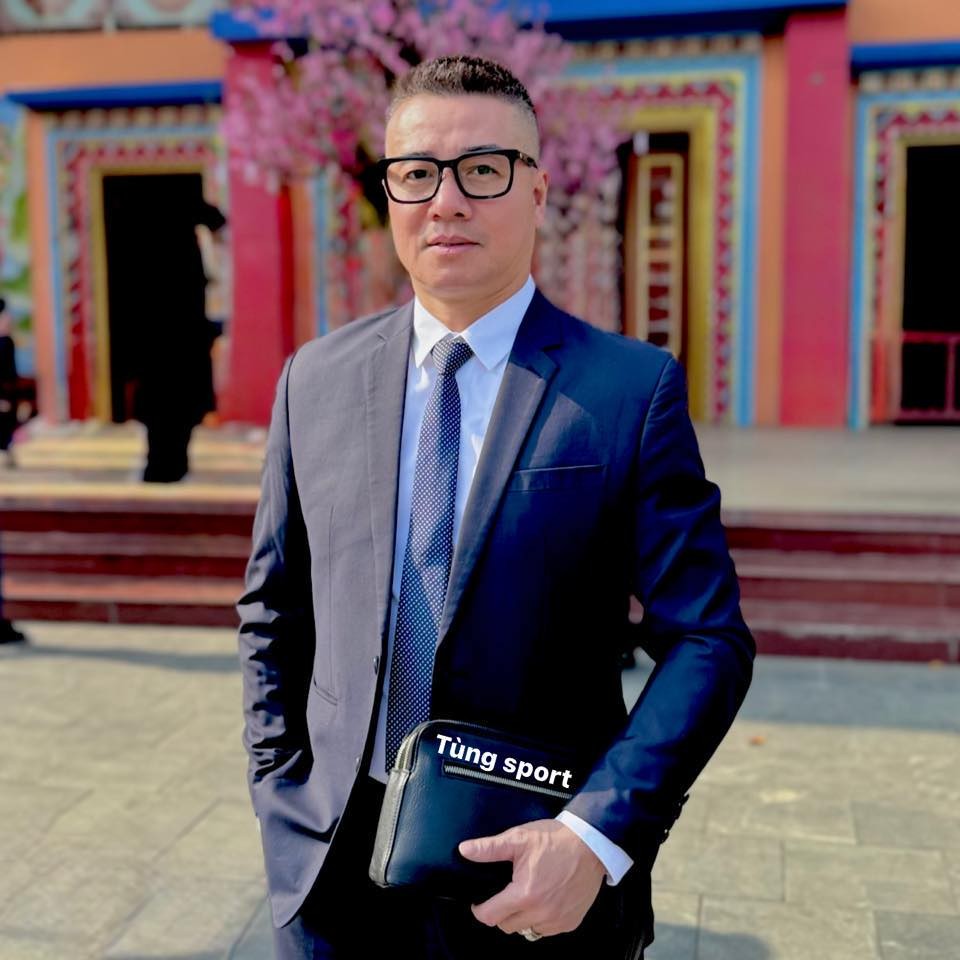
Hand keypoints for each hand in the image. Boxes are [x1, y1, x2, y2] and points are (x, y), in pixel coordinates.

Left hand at [458, 819, 605, 937]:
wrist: (591, 845)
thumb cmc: (554, 840)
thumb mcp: (519, 839)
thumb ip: (489, 848)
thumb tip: (464, 850)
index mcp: (524, 895)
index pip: (490, 916)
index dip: (480, 909)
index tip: (480, 900)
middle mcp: (541, 913)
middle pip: (507, 926)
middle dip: (501, 912)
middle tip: (505, 893)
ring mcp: (557, 921)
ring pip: (527, 931)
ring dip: (521, 918)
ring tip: (525, 896)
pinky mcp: (570, 922)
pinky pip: (547, 930)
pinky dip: (541, 920)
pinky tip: (543, 900)